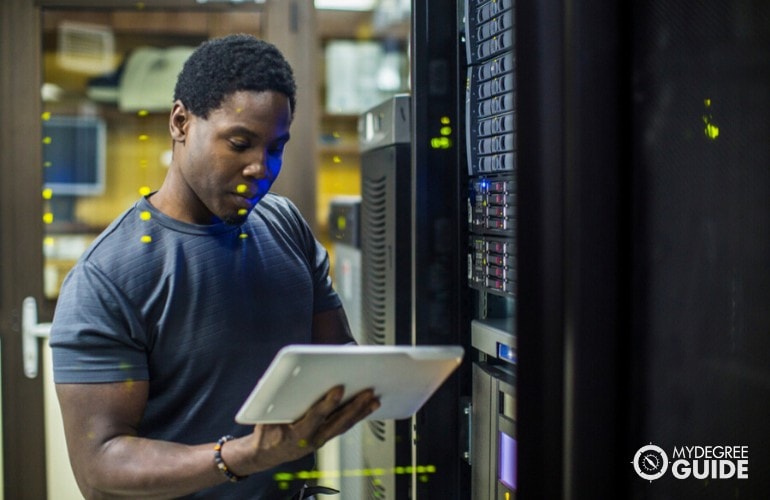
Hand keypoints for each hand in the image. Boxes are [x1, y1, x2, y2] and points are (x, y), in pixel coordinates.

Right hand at [224, 386, 379, 474]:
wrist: (265, 454)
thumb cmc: (266, 432)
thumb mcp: (265, 418)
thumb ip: (275, 402)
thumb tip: (281, 380)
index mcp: (297, 433)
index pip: (316, 416)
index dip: (328, 403)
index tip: (339, 389)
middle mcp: (312, 438)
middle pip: (337, 421)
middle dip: (354, 406)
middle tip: (368, 392)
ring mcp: (320, 439)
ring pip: (344, 425)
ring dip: (360, 412)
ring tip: (374, 399)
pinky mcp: (325, 437)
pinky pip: (343, 426)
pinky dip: (356, 416)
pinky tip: (366, 407)